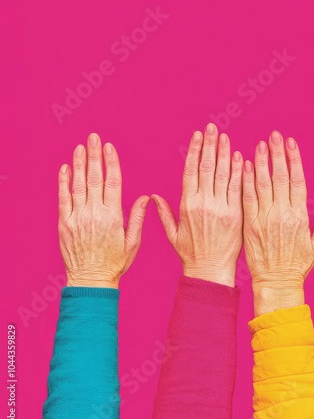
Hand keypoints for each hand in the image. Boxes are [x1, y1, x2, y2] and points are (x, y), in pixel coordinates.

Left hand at [58, 134, 148, 288]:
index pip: (113, 183)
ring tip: (80, 147)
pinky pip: (63, 199)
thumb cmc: (115, 262)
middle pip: (95, 178)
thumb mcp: (133, 242)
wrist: (91, 280)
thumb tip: (145, 197)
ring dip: (79, 164)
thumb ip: (137, 217)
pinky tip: (65, 169)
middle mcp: (94, 214)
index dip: (111, 163)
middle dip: (94, 156)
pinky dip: (63, 183)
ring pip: (78, 185)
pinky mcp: (64, 224)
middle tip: (93, 138)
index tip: (109, 147)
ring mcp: (77, 218)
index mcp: (113, 217)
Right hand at [152, 124, 242, 286]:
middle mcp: (202, 202)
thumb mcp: (173, 234)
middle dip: (210, 145)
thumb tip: (153, 196)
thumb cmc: (191, 254)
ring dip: (224, 153)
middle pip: (206, 167)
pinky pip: (237, 189)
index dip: (195, 151)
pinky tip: (241, 157)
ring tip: (226, 137)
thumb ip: (164, 213)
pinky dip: (239, 172)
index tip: (198, 135)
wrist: (210, 271)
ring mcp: (220, 208)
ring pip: (222, 174)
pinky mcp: (235, 214)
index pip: (190, 171)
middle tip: (213, 128)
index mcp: (187, 204)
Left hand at [242, 131, 313, 315]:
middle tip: (273, 135)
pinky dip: (246, 181)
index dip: (294, 159)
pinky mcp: (249, 225)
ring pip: (262, 184)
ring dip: (261, 162)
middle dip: (277, 154)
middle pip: (280, 177)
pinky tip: (245, 165)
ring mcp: (264, 218)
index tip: (291, 143)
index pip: (297, 180)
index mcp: (299, 216)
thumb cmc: (297, 265)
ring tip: (260, 144)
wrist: (276, 283)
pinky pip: (247, 198)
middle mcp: (282, 213)